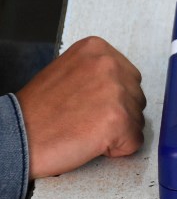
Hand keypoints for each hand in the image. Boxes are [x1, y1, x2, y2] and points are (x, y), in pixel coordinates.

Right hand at [16, 37, 145, 178]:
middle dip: (118, 114)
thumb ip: (99, 72)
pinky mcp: (119, 120)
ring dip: (117, 131)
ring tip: (85, 129)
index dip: (112, 98)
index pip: (130, 77)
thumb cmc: (39, 110)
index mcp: (98, 49)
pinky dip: (117, 149)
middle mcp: (110, 65)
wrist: (16, 136)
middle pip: (137, 97)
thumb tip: (125, 85)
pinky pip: (134, 141)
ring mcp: (116, 92)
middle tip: (86, 120)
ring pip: (137, 120)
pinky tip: (91, 142)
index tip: (89, 104)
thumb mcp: (69, 70)